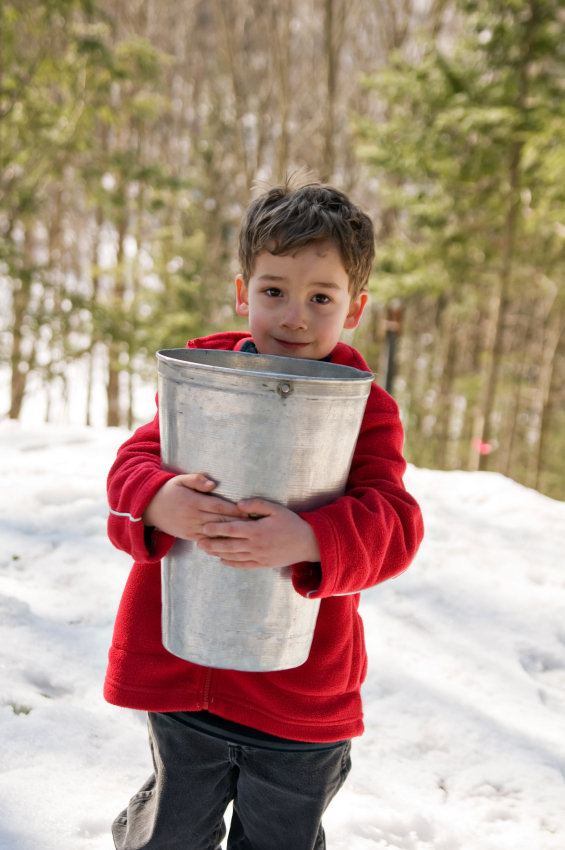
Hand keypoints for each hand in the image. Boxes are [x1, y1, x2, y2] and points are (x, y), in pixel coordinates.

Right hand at [142, 474, 247, 540]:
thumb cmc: (168, 491)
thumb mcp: (180, 480)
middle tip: (255, 525)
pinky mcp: (189, 536)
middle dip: (238, 523)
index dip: (235, 510)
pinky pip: (207, 541)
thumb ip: (197, 480)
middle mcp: (194, 517)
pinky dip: (219, 543)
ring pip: (215, 533)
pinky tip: (231, 544)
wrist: (149, 508)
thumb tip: (213, 484)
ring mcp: (192, 528)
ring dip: (231, 535)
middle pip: (221, 521)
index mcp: (194, 502)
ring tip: (247, 536)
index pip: (219, 506)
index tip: (249, 511)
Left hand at [198, 497, 320, 568]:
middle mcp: (255, 545)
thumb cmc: (292, 523)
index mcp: (257, 530)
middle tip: (198, 542)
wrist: (307, 543)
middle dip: (212, 543)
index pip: (232, 529)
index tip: (205, 528)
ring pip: (234, 556)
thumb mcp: (276, 509)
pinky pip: (244, 565)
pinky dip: (232, 564)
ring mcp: (259, 556)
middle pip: (229, 545)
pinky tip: (223, 561)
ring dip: (218, 554)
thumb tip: (239, 504)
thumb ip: (257, 505)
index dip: (217, 529)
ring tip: (206, 551)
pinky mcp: (263, 564)